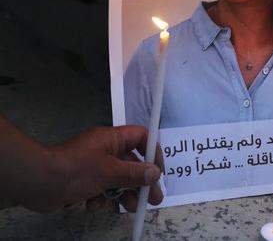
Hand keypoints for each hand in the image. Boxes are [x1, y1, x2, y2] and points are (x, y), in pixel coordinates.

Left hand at [32, 126, 162, 211]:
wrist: (38, 182)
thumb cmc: (76, 170)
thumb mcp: (110, 172)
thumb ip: (135, 173)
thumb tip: (155, 173)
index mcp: (113, 139)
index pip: (142, 137)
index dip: (153, 153)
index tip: (159, 171)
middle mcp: (106, 149)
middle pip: (133, 163)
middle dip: (142, 183)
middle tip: (153, 199)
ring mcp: (95, 165)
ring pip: (119, 179)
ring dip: (124, 194)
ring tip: (128, 208)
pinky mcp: (85, 180)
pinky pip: (103, 188)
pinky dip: (102, 198)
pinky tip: (96, 205)